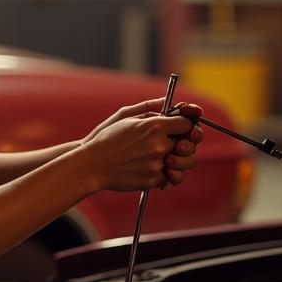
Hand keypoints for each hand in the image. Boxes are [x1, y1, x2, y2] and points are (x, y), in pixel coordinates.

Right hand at [82, 111, 198, 192]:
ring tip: (166, 158)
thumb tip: (167, 102)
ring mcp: (158, 164)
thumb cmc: (107, 138)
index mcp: (155, 126)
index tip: (181, 127)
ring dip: (178, 160)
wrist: (93, 165)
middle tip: (177, 144)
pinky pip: (169, 176)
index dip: (186, 125)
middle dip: (185, 144)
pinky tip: (151, 168)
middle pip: (189, 144)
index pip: (187, 124)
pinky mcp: (154, 180)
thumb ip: (150, 109)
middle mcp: (160, 145)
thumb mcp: (126, 117)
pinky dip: (163, 173)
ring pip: (183, 163)